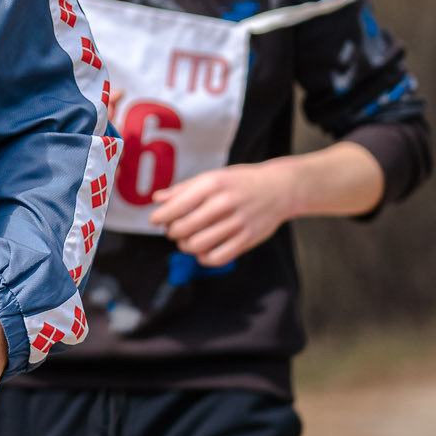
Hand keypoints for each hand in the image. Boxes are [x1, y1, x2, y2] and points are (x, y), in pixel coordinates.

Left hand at [149, 143, 384, 264]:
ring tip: (187, 240)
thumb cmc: (239, 182)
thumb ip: (183, 189)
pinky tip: (203, 250)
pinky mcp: (248, 239)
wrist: (279, 189)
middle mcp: (224, 203)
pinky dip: (204, 258)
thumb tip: (157, 200)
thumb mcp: (212, 177)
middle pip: (183, 228)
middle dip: (172, 232)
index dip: (160, 217)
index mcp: (212, 185)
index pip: (176, 207)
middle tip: (173, 230)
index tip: (155, 221)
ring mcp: (237, 223)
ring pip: (198, 245)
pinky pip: (217, 258)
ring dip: (185, 246)